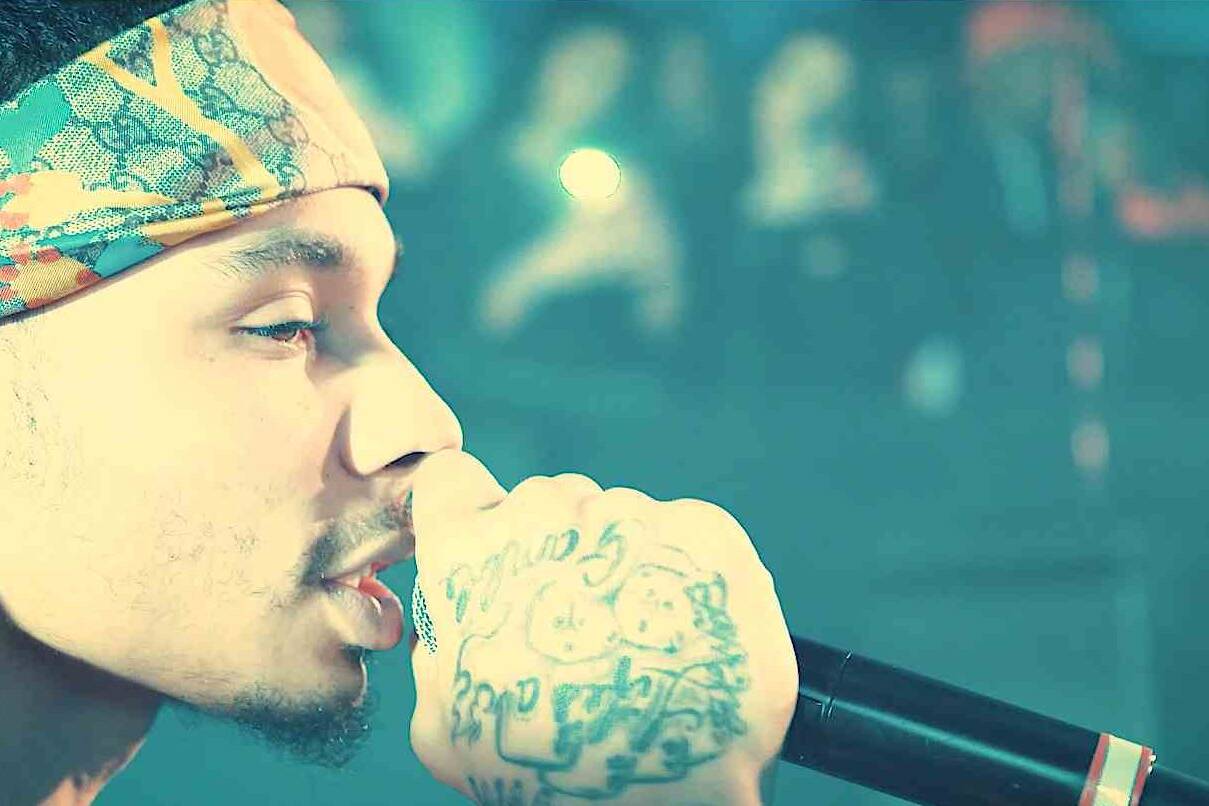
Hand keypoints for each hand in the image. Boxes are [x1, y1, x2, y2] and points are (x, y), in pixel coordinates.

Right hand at [407, 451, 796, 804]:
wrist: (665, 786)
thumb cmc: (545, 766)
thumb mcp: (443, 722)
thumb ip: (437, 648)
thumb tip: (448, 625)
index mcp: (467, 550)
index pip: (452, 483)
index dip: (469, 514)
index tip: (489, 546)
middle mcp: (546, 511)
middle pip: (543, 501)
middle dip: (553, 548)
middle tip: (575, 624)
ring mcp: (629, 511)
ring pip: (615, 517)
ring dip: (620, 561)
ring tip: (634, 640)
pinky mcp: (702, 528)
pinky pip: (681, 531)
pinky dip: (681, 572)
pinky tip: (680, 632)